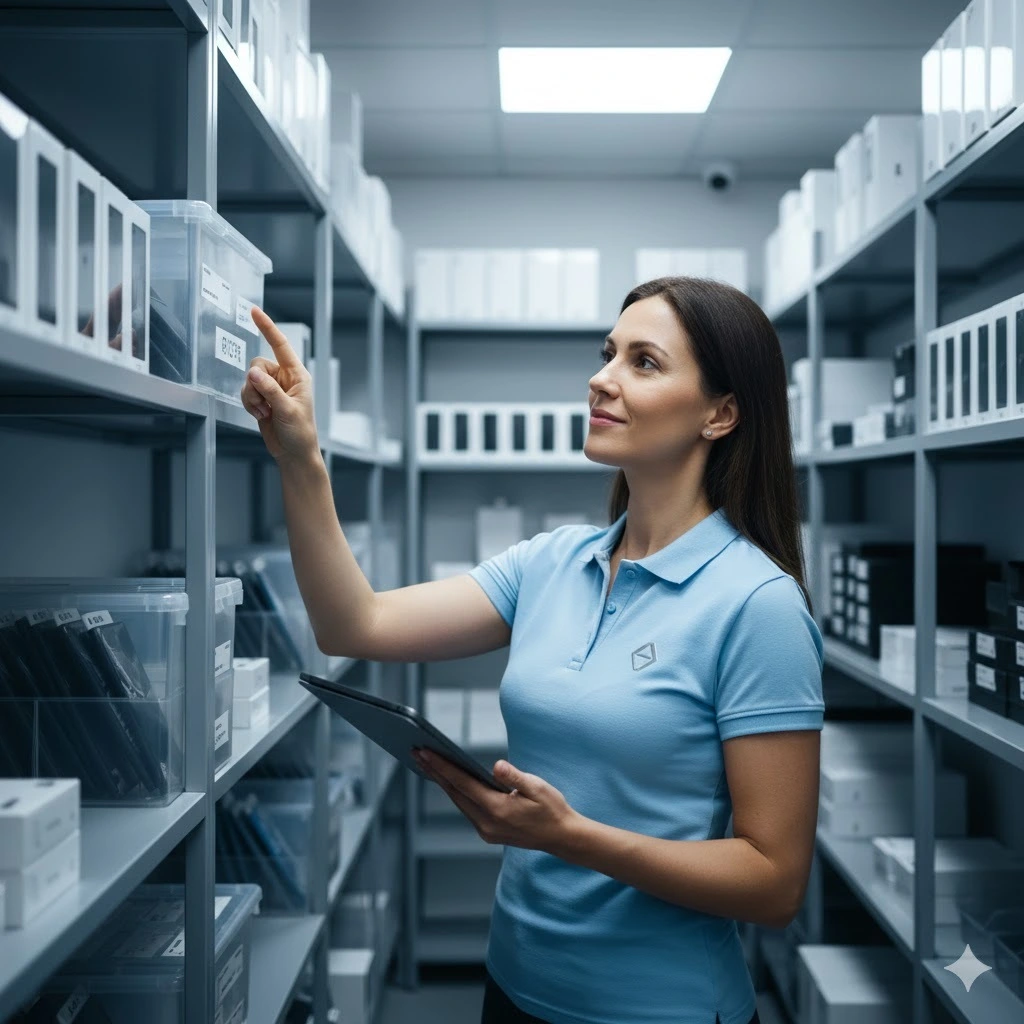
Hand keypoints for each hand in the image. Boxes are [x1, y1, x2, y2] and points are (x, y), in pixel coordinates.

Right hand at [241, 308, 318, 462]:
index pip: (280, 345)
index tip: (254, 312)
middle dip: (256, 385)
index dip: (267, 328)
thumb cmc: (300, 432)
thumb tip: (252, 373)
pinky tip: (261, 415)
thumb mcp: (287, 410)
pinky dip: (249, 403)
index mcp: (297, 375)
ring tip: (265, 412)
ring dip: (252, 397)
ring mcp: (272, 388)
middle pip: (257, 365)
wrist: (294, 453)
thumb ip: (269, 390)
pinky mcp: (261, 399)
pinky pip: (245, 392)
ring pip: (248, 380)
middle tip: (266, 403)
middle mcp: (284, 378)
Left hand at [412, 749, 580, 856]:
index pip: (462, 783)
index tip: (425, 752)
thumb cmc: (552, 809)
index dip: (442, 766)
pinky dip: (456, 793)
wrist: (562, 837)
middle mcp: (487, 823)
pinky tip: (450, 781)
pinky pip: (467, 809)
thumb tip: (496, 766)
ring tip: (428, 764)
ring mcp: (486, 831)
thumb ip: (515, 776)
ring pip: (458, 802)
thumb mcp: (538, 788)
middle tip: (417, 752)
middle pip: (454, 793)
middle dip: (435, 772)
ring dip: (443, 782)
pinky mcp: (488, 832)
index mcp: (497, 810)